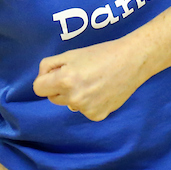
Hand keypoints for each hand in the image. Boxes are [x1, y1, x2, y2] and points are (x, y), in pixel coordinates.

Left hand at [33, 37, 147, 120]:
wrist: (132, 61)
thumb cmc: (102, 54)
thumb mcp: (71, 53)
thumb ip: (50, 65)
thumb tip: (42, 79)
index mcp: (65, 80)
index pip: (38, 88)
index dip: (45, 80)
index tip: (54, 75)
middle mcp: (74, 98)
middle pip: (53, 98)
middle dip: (60, 88)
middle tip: (78, 75)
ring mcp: (86, 109)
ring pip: (70, 104)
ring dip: (76, 95)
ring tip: (93, 81)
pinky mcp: (98, 115)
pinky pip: (84, 110)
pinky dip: (90, 103)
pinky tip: (102, 91)